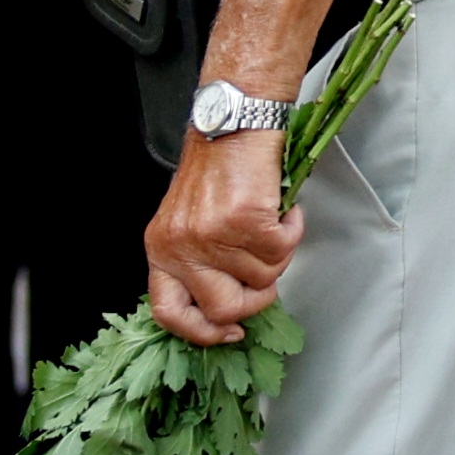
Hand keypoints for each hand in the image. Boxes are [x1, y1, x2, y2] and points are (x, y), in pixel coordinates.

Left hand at [145, 127, 299, 341]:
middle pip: (223, 309)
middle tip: (265, 278)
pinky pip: (283, 249)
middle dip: (255, 301)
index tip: (230, 331)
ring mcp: (211, 236)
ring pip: (263, 278)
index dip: (202, 332)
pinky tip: (282, 211)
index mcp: (161, 249)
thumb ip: (198, 265)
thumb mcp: (188, 222)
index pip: (169, 312)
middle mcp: (181, 246)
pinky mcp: (243, 221)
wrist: (234, 121)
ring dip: (277, 253)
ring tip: (270, 224)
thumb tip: (227, 310)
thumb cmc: (216, 168)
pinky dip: (292, 230)